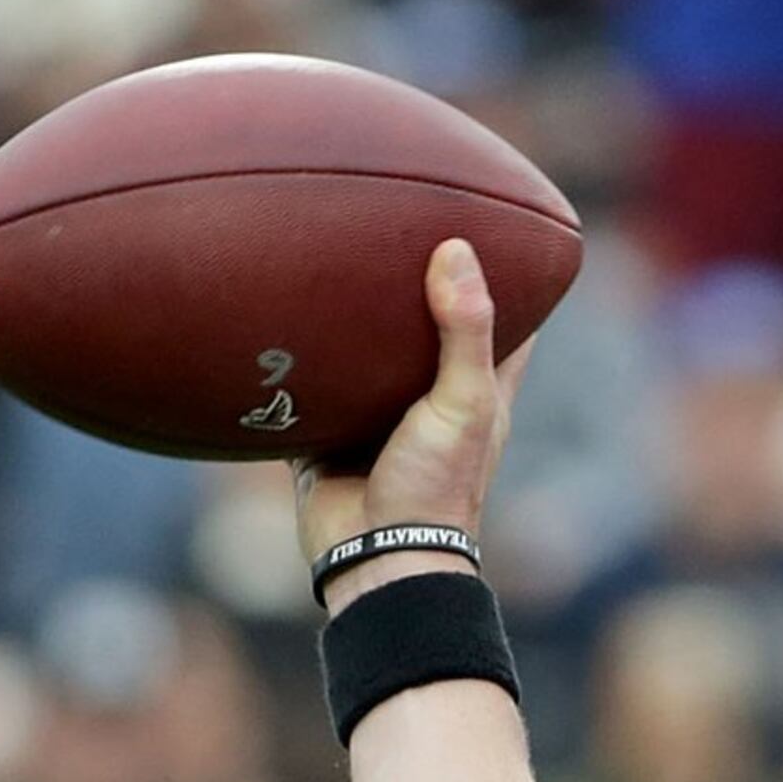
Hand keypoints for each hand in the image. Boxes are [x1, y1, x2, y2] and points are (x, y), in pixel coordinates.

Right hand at [292, 239, 534, 612]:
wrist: (373, 557)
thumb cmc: (436, 487)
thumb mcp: (463, 402)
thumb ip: (464, 329)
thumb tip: (456, 248)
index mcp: (478, 389)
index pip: (506, 323)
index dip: (506, 278)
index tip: (492, 227)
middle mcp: (428, 396)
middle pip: (425, 329)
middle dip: (413, 286)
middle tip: (392, 224)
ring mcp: (375, 415)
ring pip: (363, 355)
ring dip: (350, 320)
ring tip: (328, 254)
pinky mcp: (326, 432)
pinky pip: (310, 386)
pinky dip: (297, 360)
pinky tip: (276, 314)